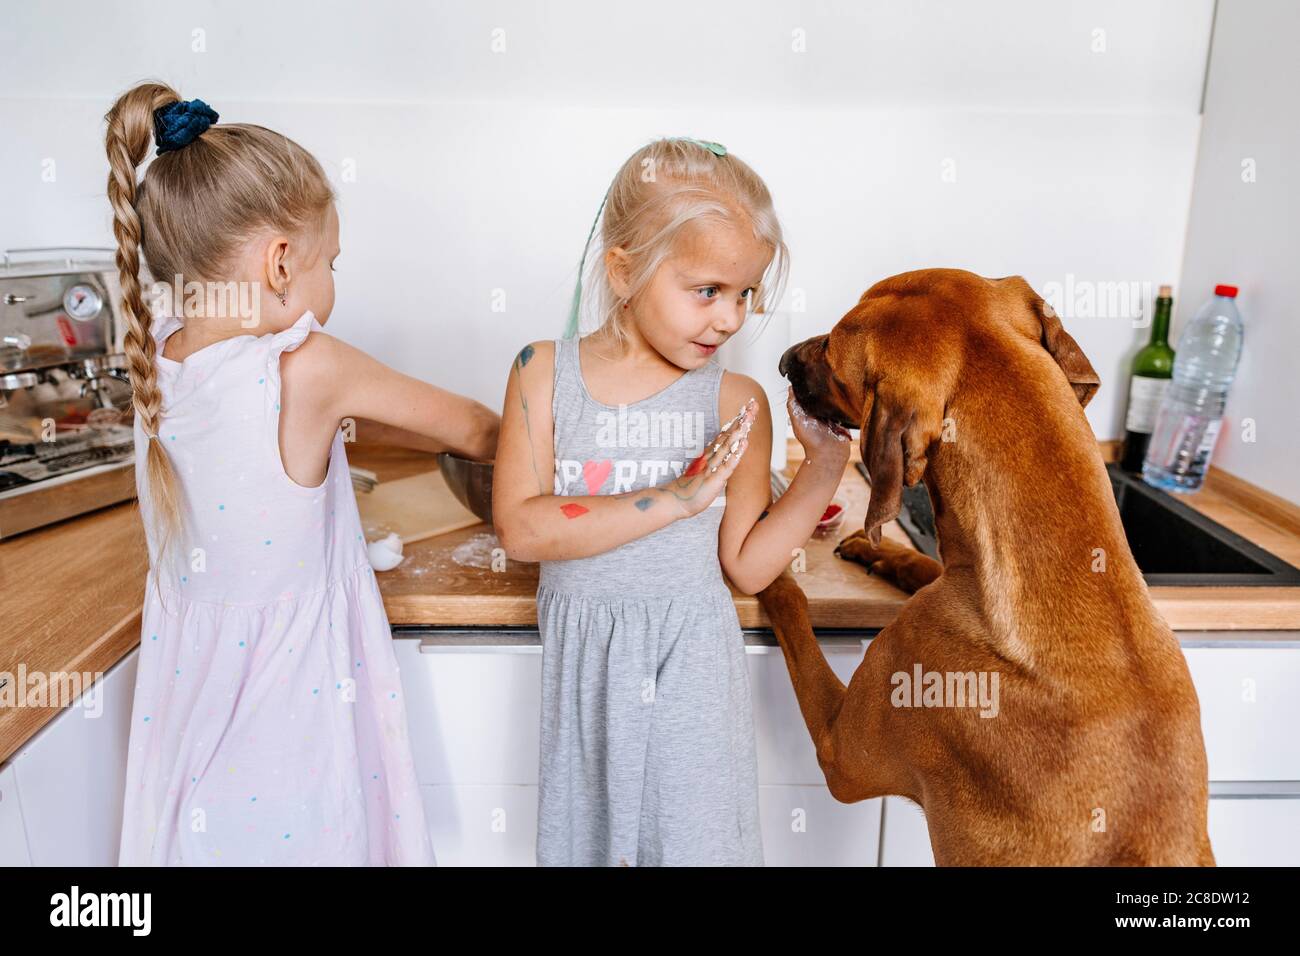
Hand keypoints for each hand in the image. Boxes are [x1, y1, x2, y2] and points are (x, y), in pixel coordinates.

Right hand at [663, 397, 755, 518]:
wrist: (678, 501)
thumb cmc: (693, 487)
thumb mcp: (706, 469)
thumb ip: (715, 460)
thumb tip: (726, 451)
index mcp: (712, 453)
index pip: (727, 433)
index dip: (738, 420)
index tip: (748, 406)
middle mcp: (713, 456)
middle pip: (730, 434)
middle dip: (742, 419)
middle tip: (753, 404)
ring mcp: (713, 465)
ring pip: (729, 445)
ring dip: (740, 431)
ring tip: (749, 417)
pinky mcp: (714, 478)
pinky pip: (727, 465)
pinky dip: (737, 454)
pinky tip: (745, 443)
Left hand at [787, 387, 850, 471]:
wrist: (830, 454)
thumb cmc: (812, 441)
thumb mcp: (797, 421)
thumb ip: (792, 406)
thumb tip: (790, 388)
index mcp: (807, 413)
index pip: (807, 395)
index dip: (808, 387)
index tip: (811, 376)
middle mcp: (818, 413)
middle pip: (820, 396)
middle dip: (822, 390)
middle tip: (825, 381)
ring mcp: (831, 416)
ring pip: (832, 400)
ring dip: (834, 396)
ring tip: (835, 389)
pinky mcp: (841, 419)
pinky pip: (843, 407)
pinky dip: (843, 403)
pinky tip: (842, 399)